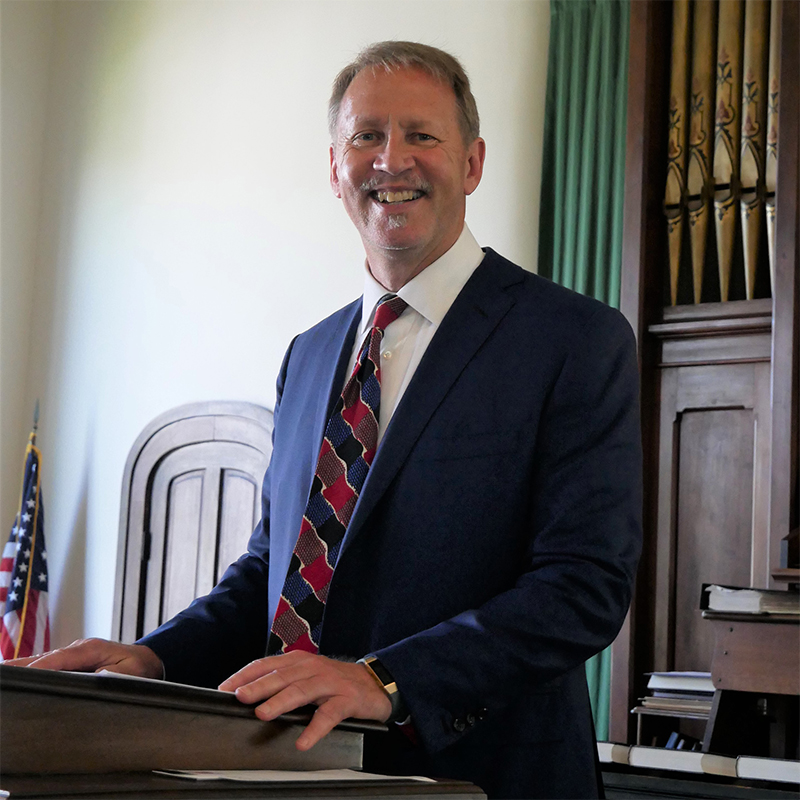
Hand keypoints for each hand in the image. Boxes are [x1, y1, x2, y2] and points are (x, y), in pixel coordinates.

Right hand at [3, 638, 163, 677]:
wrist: (148, 659)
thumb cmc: (140, 668)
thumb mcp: (130, 674)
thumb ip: (111, 675)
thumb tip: (93, 677)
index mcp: (92, 649)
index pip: (60, 658)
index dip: (40, 668)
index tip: (23, 677)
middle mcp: (79, 647)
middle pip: (45, 656)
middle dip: (22, 666)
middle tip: (4, 678)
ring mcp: (74, 652)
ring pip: (43, 659)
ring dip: (22, 667)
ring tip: (4, 677)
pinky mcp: (72, 659)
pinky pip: (47, 663)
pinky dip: (30, 668)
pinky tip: (15, 675)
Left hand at [218, 651, 391, 750]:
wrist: (373, 683)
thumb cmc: (334, 681)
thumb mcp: (307, 675)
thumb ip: (283, 681)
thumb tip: (248, 694)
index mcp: (299, 661)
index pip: (266, 664)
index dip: (245, 675)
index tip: (225, 688)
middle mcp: (312, 668)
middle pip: (281, 675)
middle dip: (259, 686)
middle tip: (240, 697)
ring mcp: (330, 683)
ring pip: (302, 690)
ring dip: (281, 701)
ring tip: (263, 713)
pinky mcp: (346, 700)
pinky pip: (328, 715)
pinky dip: (314, 728)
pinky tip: (303, 741)